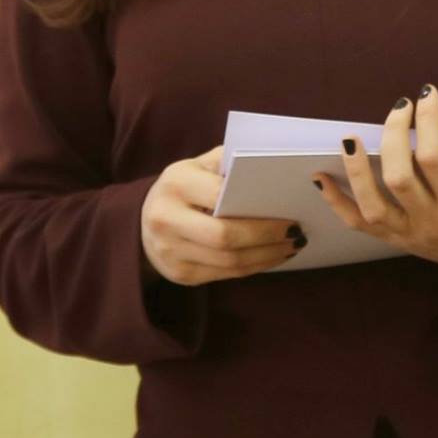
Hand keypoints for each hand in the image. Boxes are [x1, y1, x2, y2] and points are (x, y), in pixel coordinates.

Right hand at [140, 144, 303, 285]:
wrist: (141, 220)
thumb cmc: (184, 188)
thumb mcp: (199, 166)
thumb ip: (230, 163)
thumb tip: (276, 168)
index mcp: (175, 183)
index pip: (220, 196)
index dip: (258, 209)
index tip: (290, 211)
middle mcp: (166, 218)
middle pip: (225, 236)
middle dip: (267, 237)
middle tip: (296, 232)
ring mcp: (170, 251)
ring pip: (229, 261)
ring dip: (267, 256)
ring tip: (292, 245)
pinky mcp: (180, 273)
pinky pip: (226, 274)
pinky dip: (255, 267)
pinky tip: (272, 256)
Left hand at [311, 85, 437, 291]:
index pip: (435, 159)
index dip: (427, 123)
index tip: (426, 96)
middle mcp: (432, 223)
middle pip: (398, 177)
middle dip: (393, 135)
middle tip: (399, 106)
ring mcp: (410, 234)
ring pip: (372, 205)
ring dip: (356, 170)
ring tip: (350, 138)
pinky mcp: (396, 240)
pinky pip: (359, 224)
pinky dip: (337, 202)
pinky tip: (321, 177)